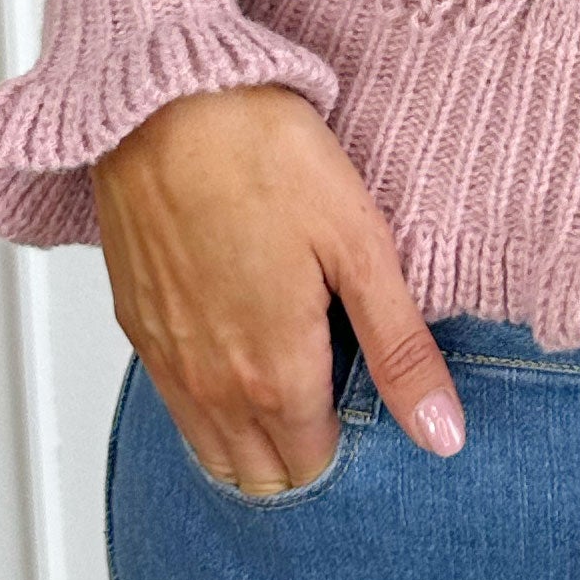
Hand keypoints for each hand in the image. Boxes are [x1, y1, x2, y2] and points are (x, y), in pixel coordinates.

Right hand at [91, 83, 467, 492]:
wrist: (163, 103)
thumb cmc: (265, 156)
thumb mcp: (359, 244)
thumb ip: (400, 349)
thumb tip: (443, 436)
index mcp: (274, 376)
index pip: (314, 468)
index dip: (352, 445)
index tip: (373, 399)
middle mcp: (211, 388)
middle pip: (260, 476)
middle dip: (302, 457)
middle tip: (339, 395)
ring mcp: (166, 361)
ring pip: (211, 451)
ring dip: (253, 440)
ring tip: (296, 379)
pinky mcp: (136, 325)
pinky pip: (175, 404)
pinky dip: (209, 404)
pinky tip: (241, 346)